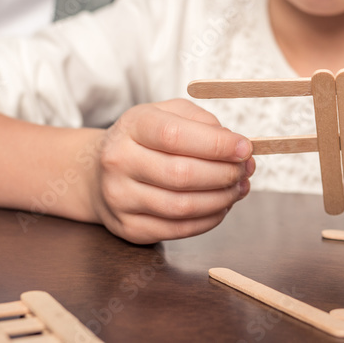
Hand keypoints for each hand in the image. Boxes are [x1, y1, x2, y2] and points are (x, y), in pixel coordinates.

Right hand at [87, 99, 253, 242]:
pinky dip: (209, 219)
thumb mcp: (169, 113)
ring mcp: (120, 197)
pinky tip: (221, 206)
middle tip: (246, 170)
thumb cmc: (145, 138)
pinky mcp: (128, 228)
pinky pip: (178, 229)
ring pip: (182, 206)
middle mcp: (119, 161)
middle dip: (224, 174)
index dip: (217, 144)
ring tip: (239, 188)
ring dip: (221, 199)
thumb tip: (236, 146)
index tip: (245, 148)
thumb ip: (203, 122)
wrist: (97, 171)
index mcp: (133, 125)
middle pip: (182, 174)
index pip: (175, 136)